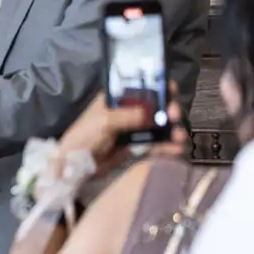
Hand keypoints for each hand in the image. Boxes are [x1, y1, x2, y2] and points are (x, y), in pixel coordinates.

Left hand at [58, 85, 186, 175]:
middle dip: (169, 110)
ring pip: (159, 127)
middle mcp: (128, 112)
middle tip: (175, 116)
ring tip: (181, 137)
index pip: (140, 88)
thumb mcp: (103, 122)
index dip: (157, 87)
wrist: (73, 166)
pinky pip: (155, 146)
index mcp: (116, 100)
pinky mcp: (135, 148)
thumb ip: (126, 116)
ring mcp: (133, 131)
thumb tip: (150, 112)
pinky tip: (177, 150)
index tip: (170, 90)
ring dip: (172, 131)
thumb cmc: (84, 137)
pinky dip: (166, 147)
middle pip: (155, 107)